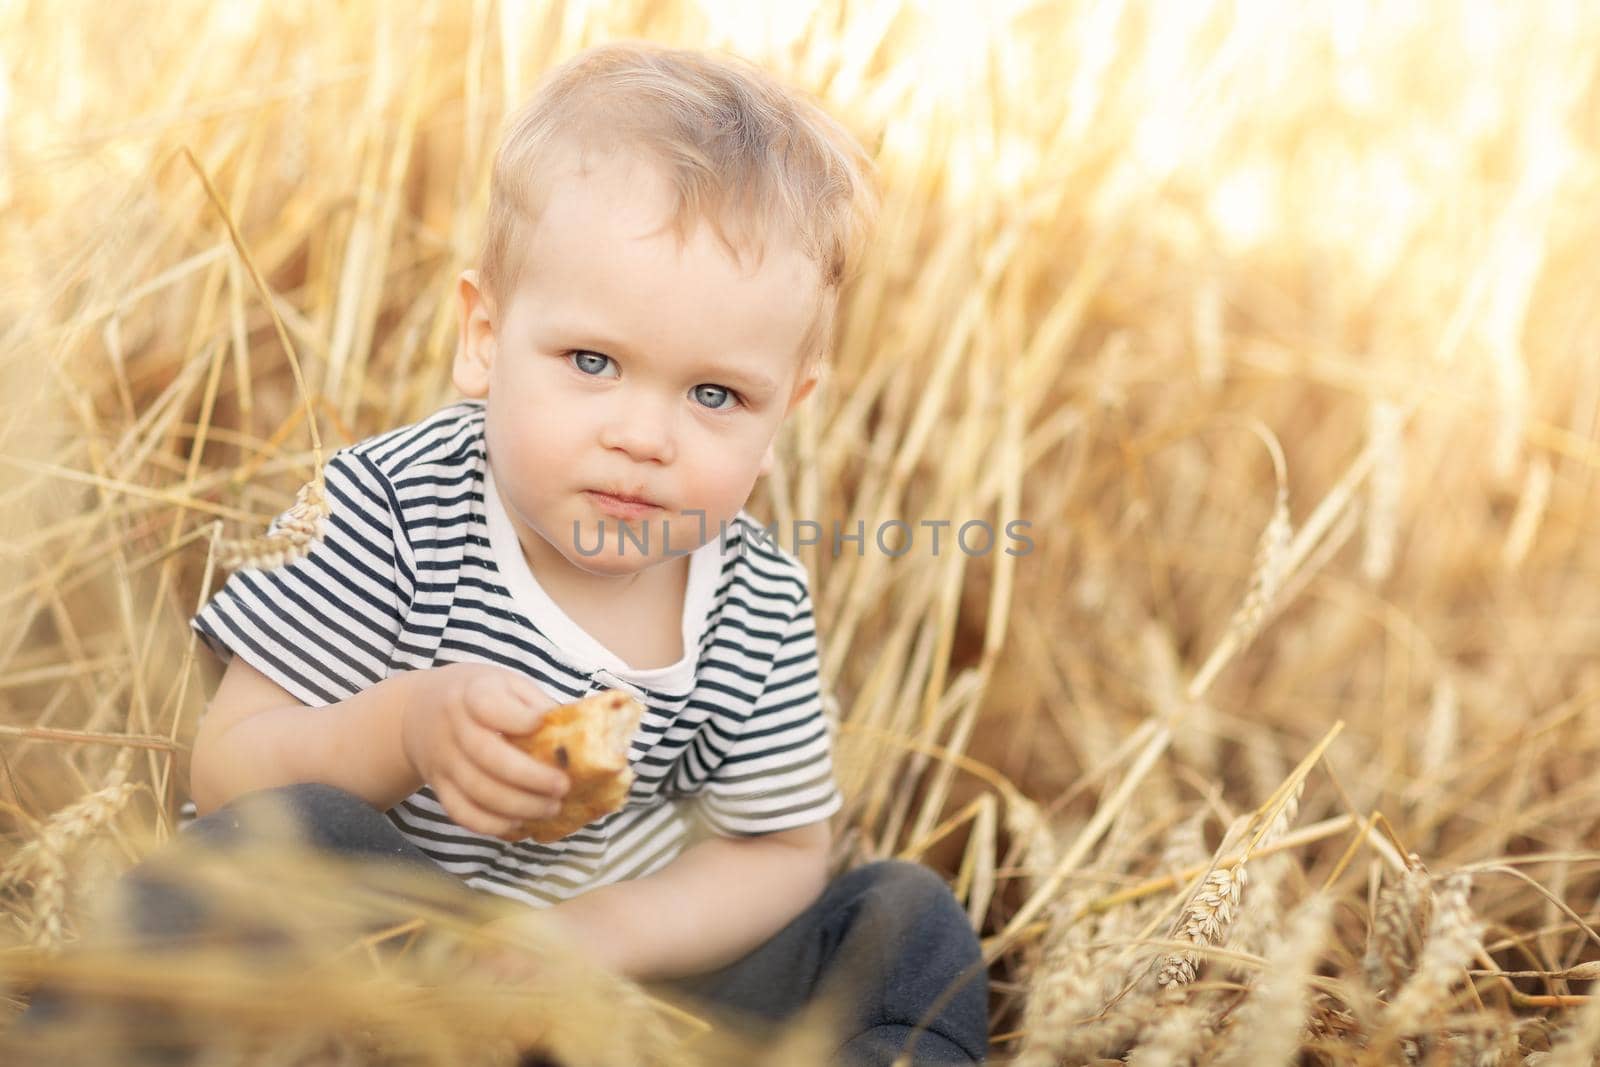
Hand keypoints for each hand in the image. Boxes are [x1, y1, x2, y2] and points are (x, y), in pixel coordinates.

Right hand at [402, 662, 571, 839]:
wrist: (415, 712)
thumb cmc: (477, 696)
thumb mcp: (504, 682)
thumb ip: (534, 704)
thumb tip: (574, 736)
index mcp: (472, 692)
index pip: (488, 704)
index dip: (517, 718)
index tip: (542, 723)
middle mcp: (453, 727)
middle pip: (487, 756)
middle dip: (530, 777)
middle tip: (562, 787)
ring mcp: (443, 760)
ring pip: (478, 790)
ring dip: (518, 806)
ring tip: (551, 808)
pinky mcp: (439, 787)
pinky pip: (462, 812)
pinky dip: (492, 824)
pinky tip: (520, 824)